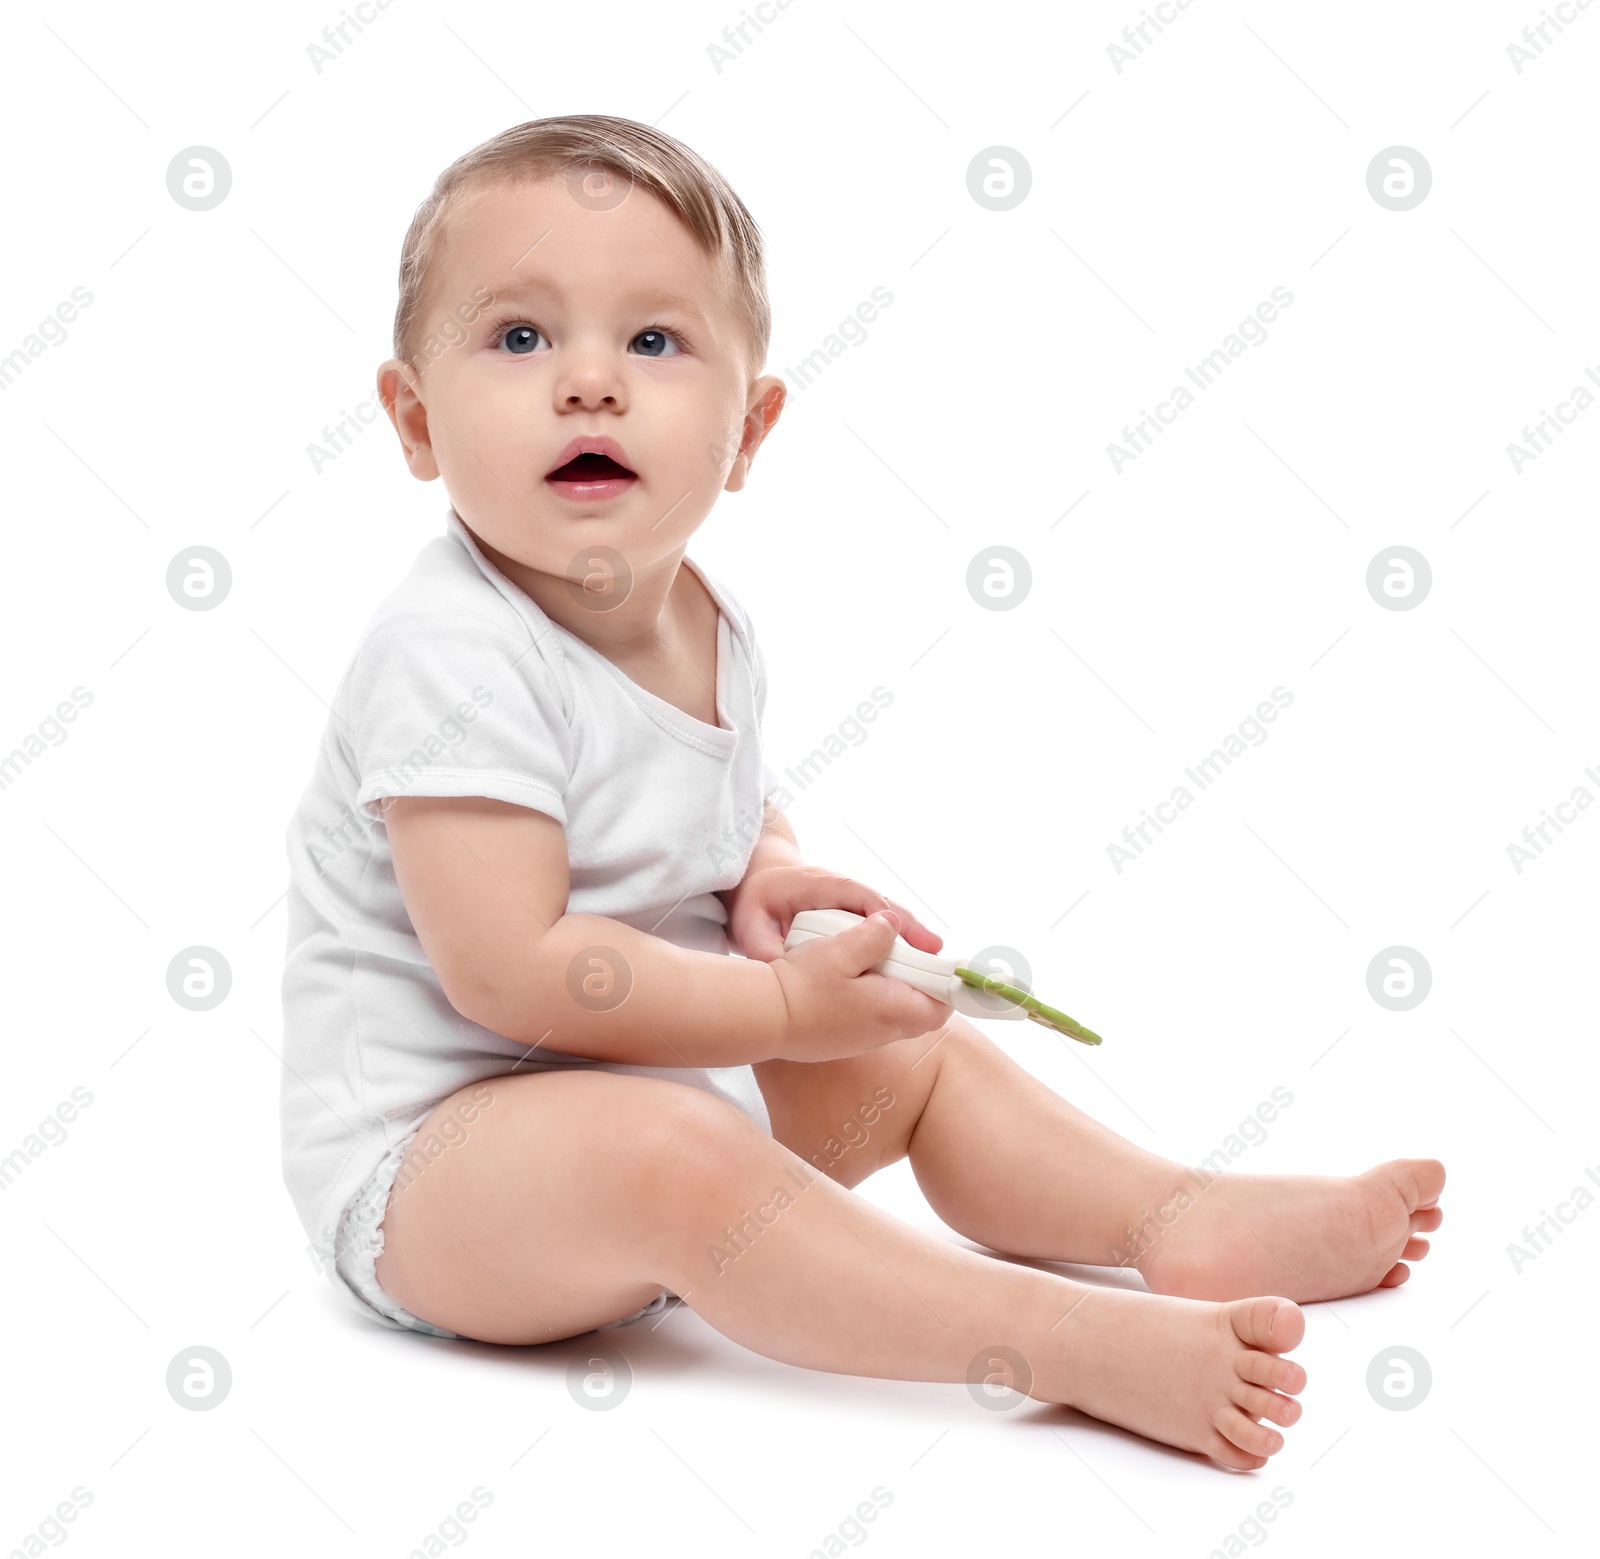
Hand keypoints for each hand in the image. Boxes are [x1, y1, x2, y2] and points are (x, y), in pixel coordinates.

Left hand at [724, 864, 942, 962]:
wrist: (760, 875)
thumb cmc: (756, 898)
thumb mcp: (749, 923)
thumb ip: (763, 947)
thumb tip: (781, 974)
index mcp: (815, 884)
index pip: (850, 891)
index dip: (875, 908)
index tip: (893, 929)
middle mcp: (840, 888)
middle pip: (880, 900)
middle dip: (907, 922)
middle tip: (933, 948)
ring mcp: (851, 897)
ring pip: (887, 910)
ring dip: (912, 931)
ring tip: (935, 957)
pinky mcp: (856, 910)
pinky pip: (882, 921)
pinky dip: (903, 937)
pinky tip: (919, 960)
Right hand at [768, 906, 952, 1062]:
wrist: (763, 1018)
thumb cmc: (801, 986)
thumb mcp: (841, 949)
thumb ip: (875, 935)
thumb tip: (894, 925)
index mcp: (892, 1010)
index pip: (941, 1006)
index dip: (946, 984)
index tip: (939, 962)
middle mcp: (883, 1031)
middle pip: (922, 1012)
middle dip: (921, 984)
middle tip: (905, 955)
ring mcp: (863, 1040)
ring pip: (896, 1015)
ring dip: (895, 990)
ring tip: (875, 961)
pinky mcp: (844, 1040)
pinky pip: (873, 1019)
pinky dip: (873, 998)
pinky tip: (851, 978)